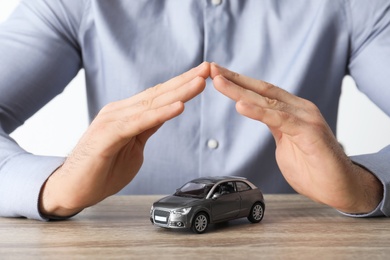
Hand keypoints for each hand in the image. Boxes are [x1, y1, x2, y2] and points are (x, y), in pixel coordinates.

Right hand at [39, 62, 209, 216]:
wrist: (73, 188)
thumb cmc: (102, 169)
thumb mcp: (134, 145)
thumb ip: (147, 128)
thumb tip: (165, 114)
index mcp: (127, 114)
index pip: (159, 95)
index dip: (182, 84)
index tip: (203, 75)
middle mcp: (119, 111)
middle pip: (158, 93)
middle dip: (185, 81)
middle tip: (207, 68)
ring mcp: (112, 121)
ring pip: (151, 104)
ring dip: (178, 92)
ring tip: (199, 82)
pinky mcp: (108, 136)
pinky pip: (139, 123)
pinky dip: (160, 114)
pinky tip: (178, 106)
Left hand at [210, 63, 382, 213]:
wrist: (340, 188)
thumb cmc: (313, 168)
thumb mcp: (286, 143)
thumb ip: (275, 128)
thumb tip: (263, 119)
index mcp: (291, 111)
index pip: (261, 92)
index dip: (238, 82)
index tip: (217, 75)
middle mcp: (298, 109)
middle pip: (261, 90)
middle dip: (234, 79)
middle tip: (211, 69)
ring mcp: (305, 118)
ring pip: (267, 101)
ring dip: (240, 90)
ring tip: (219, 82)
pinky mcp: (309, 131)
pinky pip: (279, 119)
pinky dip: (258, 112)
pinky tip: (241, 105)